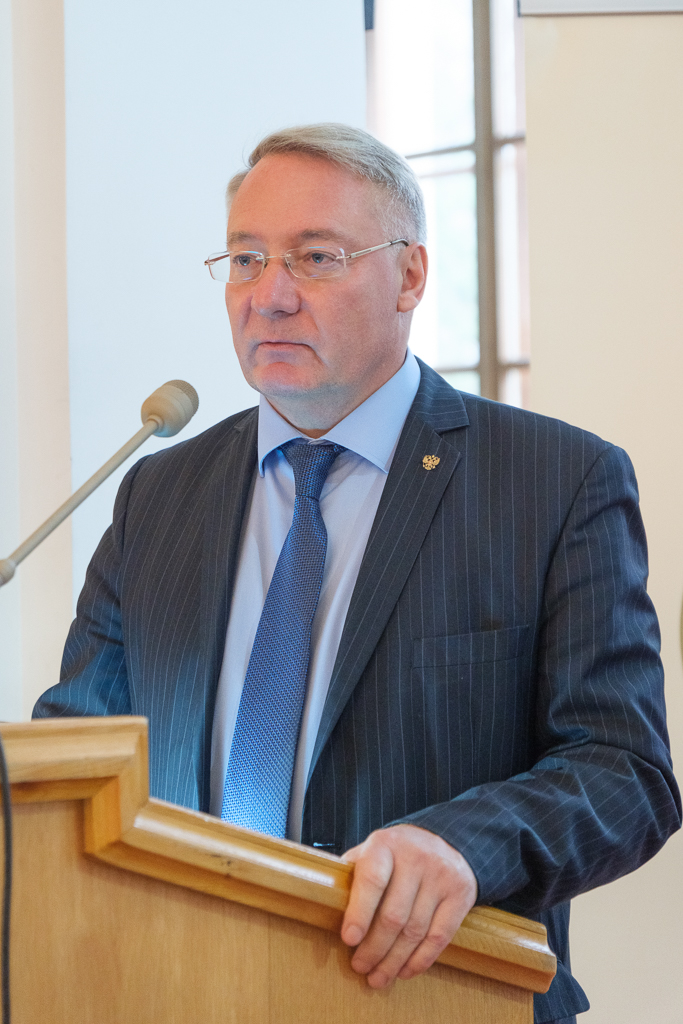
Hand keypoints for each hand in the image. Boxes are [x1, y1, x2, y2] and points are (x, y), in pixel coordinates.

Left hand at [340, 824, 476, 988]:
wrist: (443, 840)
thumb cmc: (394, 854)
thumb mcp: (372, 851)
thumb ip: (353, 873)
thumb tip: (327, 906)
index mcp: (386, 844)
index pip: (372, 880)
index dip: (359, 913)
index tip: (349, 940)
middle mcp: (416, 857)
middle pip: (394, 915)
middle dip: (374, 948)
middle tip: (360, 967)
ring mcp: (441, 875)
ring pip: (415, 931)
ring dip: (394, 961)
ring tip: (379, 977)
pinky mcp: (461, 894)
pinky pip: (439, 937)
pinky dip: (420, 960)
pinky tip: (405, 971)